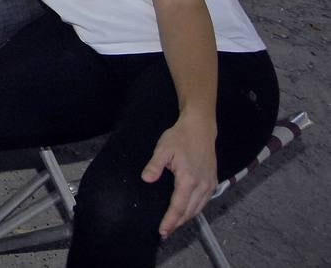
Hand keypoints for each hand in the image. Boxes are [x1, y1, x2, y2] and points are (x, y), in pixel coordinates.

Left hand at [142, 115, 217, 237]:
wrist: (200, 129)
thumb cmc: (180, 137)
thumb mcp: (163, 149)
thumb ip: (154, 165)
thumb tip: (147, 179)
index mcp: (188, 179)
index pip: (178, 206)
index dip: (170, 220)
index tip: (163, 230)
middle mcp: (202, 184)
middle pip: (189, 211)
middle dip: (177, 223)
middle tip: (165, 231)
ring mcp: (209, 183)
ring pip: (198, 208)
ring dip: (186, 218)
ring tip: (174, 225)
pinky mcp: (213, 181)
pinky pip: (204, 201)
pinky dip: (195, 209)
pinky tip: (187, 211)